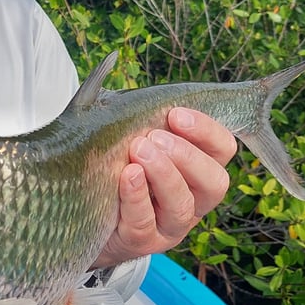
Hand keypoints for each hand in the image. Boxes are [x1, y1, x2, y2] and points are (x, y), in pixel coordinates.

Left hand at [95, 108, 236, 268]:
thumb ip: (131, 110)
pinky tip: (126, 176)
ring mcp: (169, 226)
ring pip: (182, 205)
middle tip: (155, 138)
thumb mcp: (126, 136)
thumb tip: (110, 62)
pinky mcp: (142, 242)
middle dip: (187, 155)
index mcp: (198, 169)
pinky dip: (136, 196)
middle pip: (214, 182)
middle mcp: (193, 200)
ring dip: (163, 174)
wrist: (82, 215)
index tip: (175, 114)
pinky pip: (145, 222)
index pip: (222, 149)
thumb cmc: (113, 166)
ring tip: (138, 152)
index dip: (206, 131)